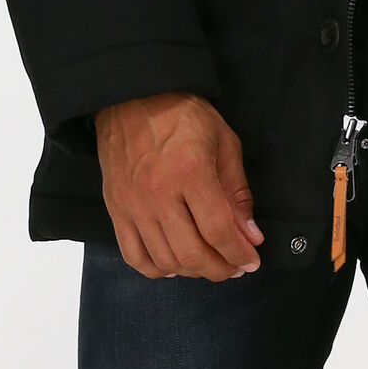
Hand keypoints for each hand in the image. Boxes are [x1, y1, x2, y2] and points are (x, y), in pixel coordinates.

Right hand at [95, 92, 263, 280]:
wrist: (132, 96)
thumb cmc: (183, 114)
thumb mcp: (224, 142)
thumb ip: (237, 192)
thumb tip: (250, 236)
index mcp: (190, 171)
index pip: (218, 230)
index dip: (239, 254)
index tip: (252, 262)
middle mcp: (158, 193)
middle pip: (191, 253)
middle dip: (220, 269)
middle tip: (235, 267)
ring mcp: (133, 204)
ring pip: (164, 260)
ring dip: (193, 272)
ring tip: (209, 264)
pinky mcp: (116, 209)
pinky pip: (133, 255)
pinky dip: (156, 269)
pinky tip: (174, 264)